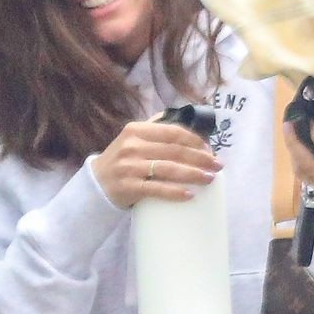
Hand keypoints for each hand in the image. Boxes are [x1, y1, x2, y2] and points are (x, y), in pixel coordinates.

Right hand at [92, 119, 221, 210]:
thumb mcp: (131, 138)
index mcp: (137, 130)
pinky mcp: (130, 187)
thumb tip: (182, 119)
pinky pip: (158, 189)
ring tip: (210, 179)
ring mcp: (130, 167)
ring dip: (193, 174)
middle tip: (217, 165)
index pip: (173, 132)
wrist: (96, 184)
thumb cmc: (120, 160)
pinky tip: (190, 194)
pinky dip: (175, 192)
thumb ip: (153, 127)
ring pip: (169, 169)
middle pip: (175, 150)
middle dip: (200, 158)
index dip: (194, 140)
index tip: (209, 149)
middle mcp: (133, 146)